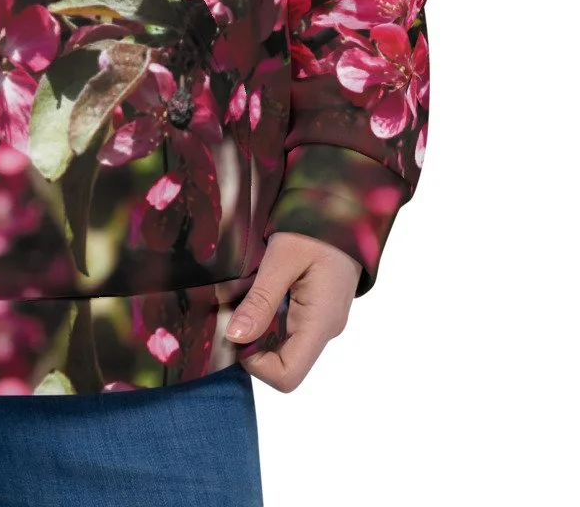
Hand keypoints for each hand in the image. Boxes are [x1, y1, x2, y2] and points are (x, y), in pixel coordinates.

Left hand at [225, 231, 359, 392]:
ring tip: (244, 286)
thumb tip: (235, 337)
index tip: (235, 327)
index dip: (254, 362)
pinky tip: (257, 282)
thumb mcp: (283, 257)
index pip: (287, 376)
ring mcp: (322, 319)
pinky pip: (287, 322)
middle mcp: (324, 329)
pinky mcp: (317, 307)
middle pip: (281, 360)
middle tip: (232, 301)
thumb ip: (261, 299)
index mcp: (321, 323)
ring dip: (256, 320)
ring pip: (281, 341)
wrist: (347, 203)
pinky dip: (267, 309)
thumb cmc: (317, 225)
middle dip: (250, 337)